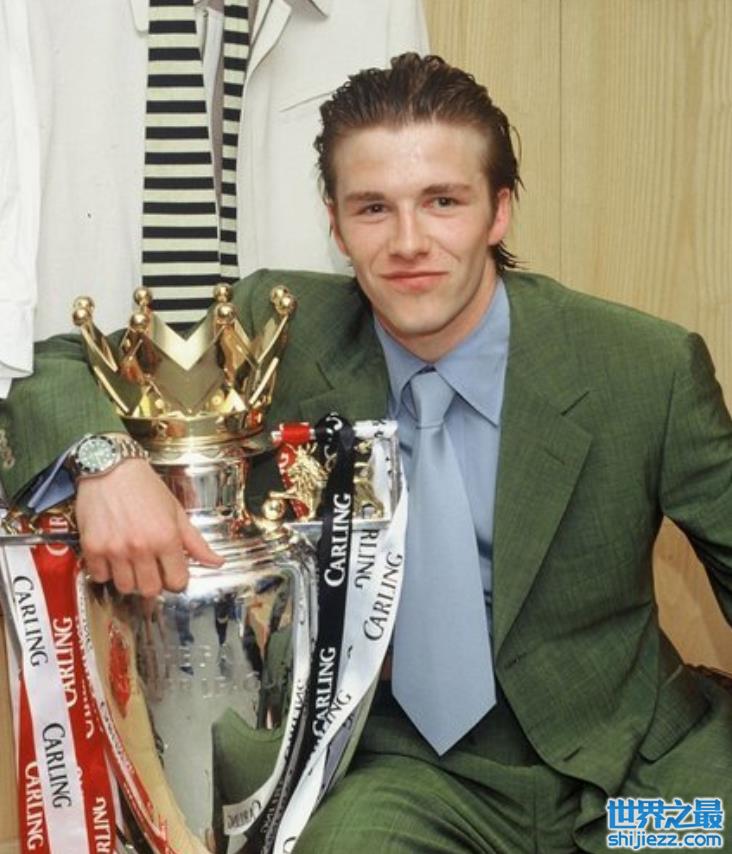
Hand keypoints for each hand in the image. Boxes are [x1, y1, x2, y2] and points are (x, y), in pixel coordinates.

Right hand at [75, 458, 222, 596]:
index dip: (176, 579)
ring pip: (125, 587)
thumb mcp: (176, 511)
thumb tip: (216, 562)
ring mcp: (115, 549)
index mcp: (166, 537)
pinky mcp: (93, 548)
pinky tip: (112, 556)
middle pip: (150, 590)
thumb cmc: (144, 487)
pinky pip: (100, 576)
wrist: (110, 468)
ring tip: (131, 561)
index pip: (177, 581)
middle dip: (154, 582)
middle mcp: (141, 547)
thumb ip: (196, 542)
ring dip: (130, 579)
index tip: (171, 571)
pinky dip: (106, 571)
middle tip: (151, 568)